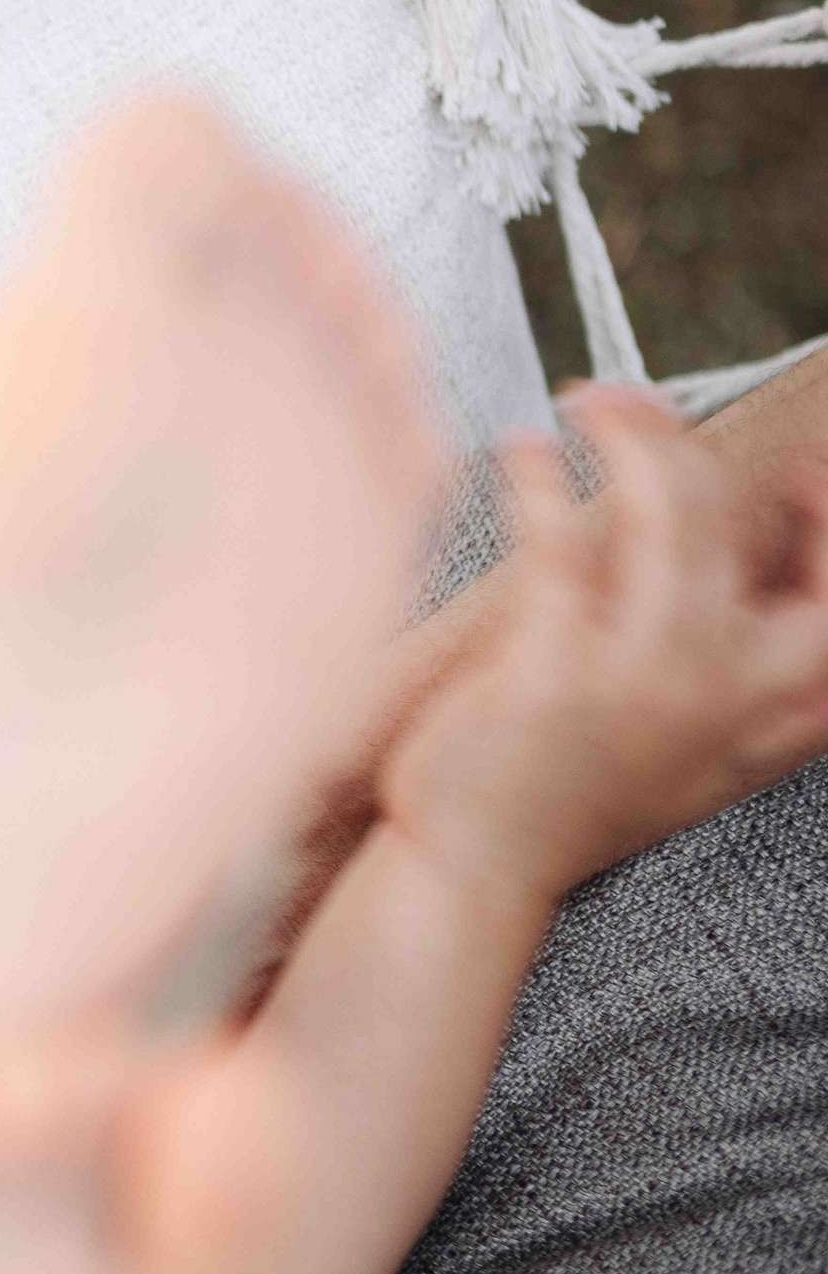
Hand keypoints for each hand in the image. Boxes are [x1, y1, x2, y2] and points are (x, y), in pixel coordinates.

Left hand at [384, 385, 827, 905]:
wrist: (477, 871)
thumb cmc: (573, 791)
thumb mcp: (699, 746)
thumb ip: (741, 664)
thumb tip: (736, 534)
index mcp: (774, 713)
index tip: (797, 469)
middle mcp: (726, 695)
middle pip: (745, 526)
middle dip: (699, 443)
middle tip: (639, 403)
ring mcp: (643, 685)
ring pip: (669, 513)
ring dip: (629, 434)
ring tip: (584, 402)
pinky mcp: (553, 678)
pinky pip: (559, 542)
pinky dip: (540, 477)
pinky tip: (521, 449)